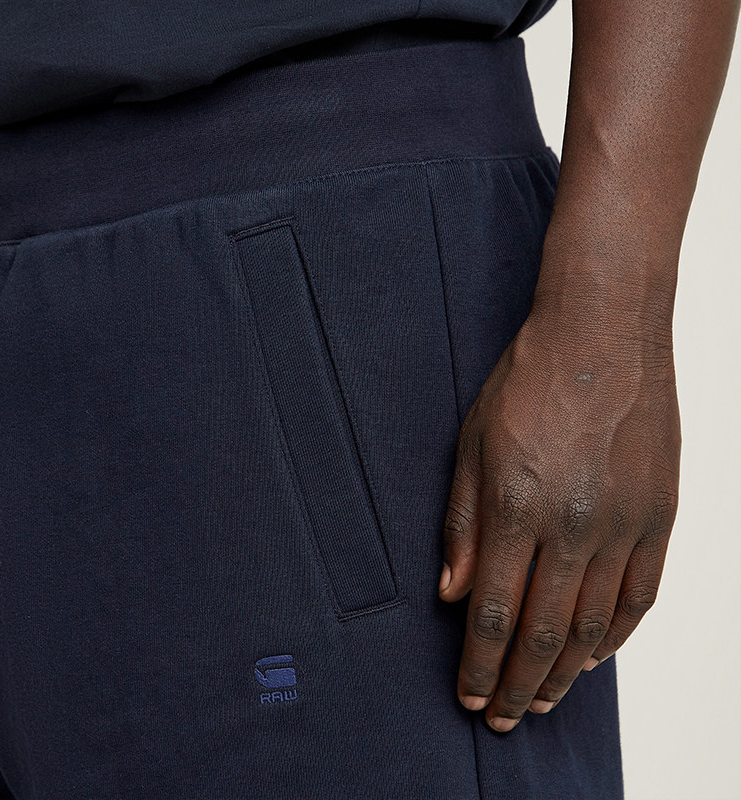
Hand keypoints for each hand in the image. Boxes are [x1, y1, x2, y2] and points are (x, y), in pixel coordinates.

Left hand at [438, 297, 680, 732]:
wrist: (601, 335)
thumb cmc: (526, 383)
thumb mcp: (471, 444)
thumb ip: (462, 524)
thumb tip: (451, 594)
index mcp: (517, 507)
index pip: (493, 612)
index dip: (480, 665)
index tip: (471, 697)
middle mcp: (573, 526)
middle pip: (541, 633)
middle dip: (517, 685)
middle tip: (503, 718)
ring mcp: (623, 524)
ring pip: (593, 626)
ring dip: (564, 673)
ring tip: (543, 701)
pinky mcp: (660, 516)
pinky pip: (640, 596)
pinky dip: (615, 636)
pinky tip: (592, 656)